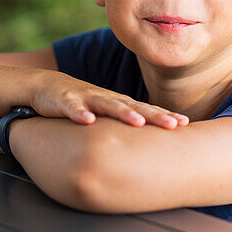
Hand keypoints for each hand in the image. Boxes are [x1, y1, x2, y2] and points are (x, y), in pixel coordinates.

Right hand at [30, 72, 189, 128]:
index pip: (146, 110)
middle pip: (134, 107)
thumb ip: (124, 123)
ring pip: (108, 105)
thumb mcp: (106, 114)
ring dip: (123, 113)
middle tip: (174, 125)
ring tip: (138, 123)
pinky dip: (79, 113)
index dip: (165, 116)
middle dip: (155, 116)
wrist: (46, 86)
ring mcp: (87, 98)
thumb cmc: (82, 103)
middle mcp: (107, 98)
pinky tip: (87, 121)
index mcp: (119, 103)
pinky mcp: (65, 101)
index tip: (185, 123)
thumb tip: (147, 145)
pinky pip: (73, 108)